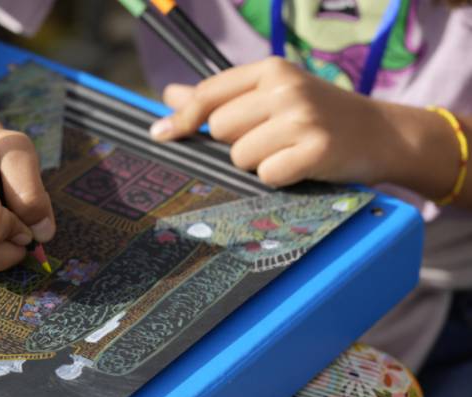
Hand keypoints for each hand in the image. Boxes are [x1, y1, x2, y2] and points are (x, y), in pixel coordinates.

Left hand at [149, 57, 399, 187]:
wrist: (383, 133)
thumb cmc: (319, 116)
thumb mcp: (274, 95)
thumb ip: (222, 95)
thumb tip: (171, 95)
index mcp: (271, 69)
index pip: (209, 94)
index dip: (182, 118)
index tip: (160, 134)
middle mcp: (285, 88)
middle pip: (220, 130)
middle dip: (236, 144)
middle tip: (270, 141)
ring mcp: (302, 118)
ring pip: (240, 157)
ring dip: (259, 164)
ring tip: (289, 152)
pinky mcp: (316, 150)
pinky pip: (267, 175)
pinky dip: (280, 179)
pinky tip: (301, 167)